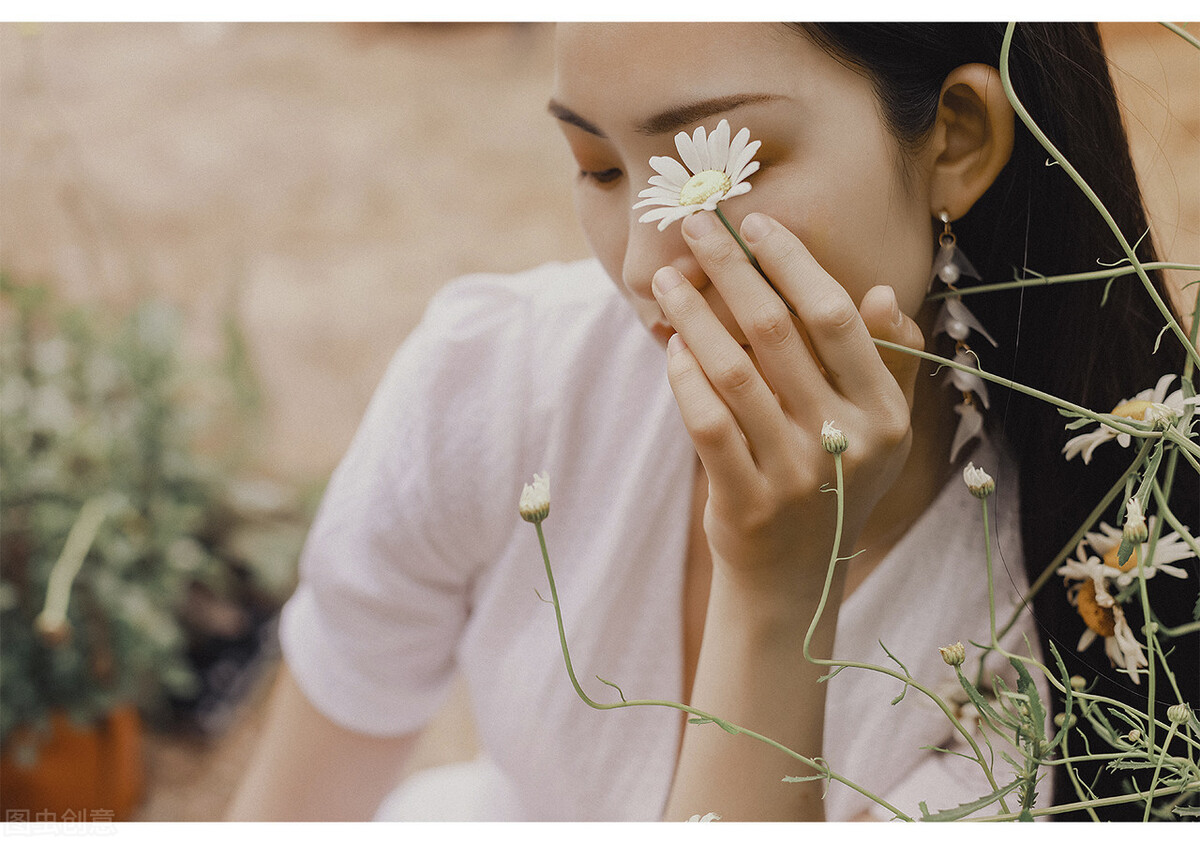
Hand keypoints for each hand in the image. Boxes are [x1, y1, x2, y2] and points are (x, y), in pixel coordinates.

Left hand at [651, 211, 924, 589]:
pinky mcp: (745, 501)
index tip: (756, 222)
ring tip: (666, 280)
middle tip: (695, 226)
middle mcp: (845, 443)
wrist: (794, 580)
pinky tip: (671, 345)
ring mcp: (794, 476)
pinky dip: (684, 378)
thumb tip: (882, 293)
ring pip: (733, 372)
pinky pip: (706, 423)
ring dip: (693, 316)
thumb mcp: (878, 433)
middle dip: (730, 269)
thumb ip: (889, 364)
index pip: (835, 318)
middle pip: (776, 332)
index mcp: (885, 416)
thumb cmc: (833, 485)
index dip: (792, 263)